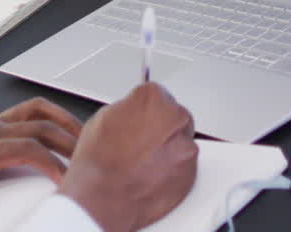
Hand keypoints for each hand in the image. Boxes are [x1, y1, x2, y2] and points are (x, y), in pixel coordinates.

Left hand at [0, 97, 82, 210]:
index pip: (27, 148)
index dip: (52, 164)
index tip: (68, 181)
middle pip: (41, 126)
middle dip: (70, 142)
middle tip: (92, 160)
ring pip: (38, 112)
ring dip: (65, 122)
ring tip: (86, 140)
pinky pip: (28, 111)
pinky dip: (51, 115)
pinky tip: (61, 128)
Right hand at [58, 83, 197, 231]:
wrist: (103, 197)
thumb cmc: (99, 161)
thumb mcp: (104, 118)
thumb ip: (129, 110)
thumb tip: (136, 113)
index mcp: (153, 98)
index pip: (156, 93)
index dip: (144, 108)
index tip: (139, 117)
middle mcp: (175, 119)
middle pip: (174, 115)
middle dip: (160, 126)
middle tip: (140, 140)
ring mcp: (186, 148)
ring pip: (180, 142)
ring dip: (167, 148)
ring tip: (142, 161)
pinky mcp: (191, 174)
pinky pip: (184, 166)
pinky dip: (171, 169)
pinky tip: (149, 174)